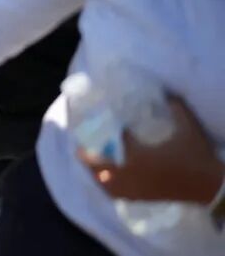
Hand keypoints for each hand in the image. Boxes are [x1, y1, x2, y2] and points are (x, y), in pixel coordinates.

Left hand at [77, 97, 224, 203]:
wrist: (209, 187)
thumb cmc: (196, 156)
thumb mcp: (188, 128)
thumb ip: (176, 107)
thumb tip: (167, 91)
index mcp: (139, 155)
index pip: (113, 141)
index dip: (102, 132)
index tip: (94, 121)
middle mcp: (131, 173)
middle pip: (98, 165)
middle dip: (86, 153)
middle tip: (79, 141)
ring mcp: (135, 187)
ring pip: (103, 181)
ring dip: (92, 169)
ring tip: (85, 158)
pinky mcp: (141, 197)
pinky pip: (115, 193)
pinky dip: (104, 185)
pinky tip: (101, 178)